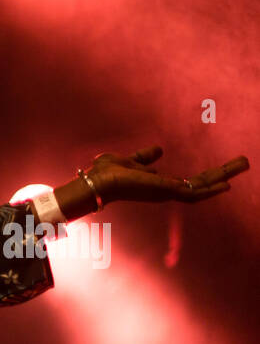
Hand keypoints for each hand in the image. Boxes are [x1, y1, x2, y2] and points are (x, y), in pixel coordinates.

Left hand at [86, 145, 247, 204]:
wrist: (98, 181)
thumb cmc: (107, 173)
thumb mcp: (131, 160)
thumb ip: (145, 158)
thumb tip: (159, 150)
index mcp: (159, 184)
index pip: (189, 182)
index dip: (207, 178)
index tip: (223, 172)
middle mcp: (166, 191)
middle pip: (201, 184)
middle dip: (223, 174)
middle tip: (245, 163)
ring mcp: (167, 193)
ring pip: (202, 187)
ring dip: (224, 176)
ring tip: (244, 164)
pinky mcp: (166, 192)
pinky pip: (193, 193)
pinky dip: (210, 189)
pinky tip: (227, 183)